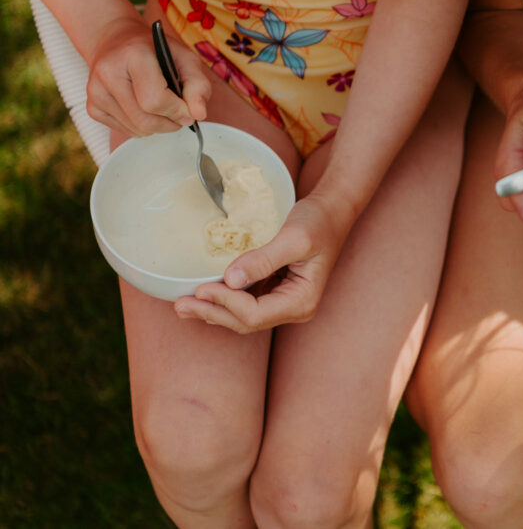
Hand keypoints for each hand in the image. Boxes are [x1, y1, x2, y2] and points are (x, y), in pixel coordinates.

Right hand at [86, 15, 210, 135]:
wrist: (117, 40)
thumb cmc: (154, 50)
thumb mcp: (185, 58)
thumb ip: (198, 85)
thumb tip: (199, 114)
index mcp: (133, 56)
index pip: (155, 101)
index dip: (178, 111)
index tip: (189, 109)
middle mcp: (108, 73)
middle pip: (145, 120)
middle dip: (170, 123)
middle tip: (179, 112)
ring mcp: (96, 91)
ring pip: (136, 129)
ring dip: (158, 126)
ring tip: (163, 107)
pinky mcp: (92, 106)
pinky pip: (125, 130)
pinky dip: (141, 126)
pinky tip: (143, 108)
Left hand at [173, 194, 349, 333]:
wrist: (332, 212)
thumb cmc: (318, 222)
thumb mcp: (294, 238)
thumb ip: (263, 260)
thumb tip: (231, 280)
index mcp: (301, 301)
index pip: (254, 314)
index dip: (225, 303)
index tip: (200, 288)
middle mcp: (294, 308)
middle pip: (245, 321)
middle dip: (213, 313)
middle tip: (180, 305)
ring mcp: (285, 301)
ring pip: (243, 316)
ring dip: (214, 310)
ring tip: (184, 305)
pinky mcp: (276, 291)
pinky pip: (246, 303)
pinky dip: (224, 300)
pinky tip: (204, 296)